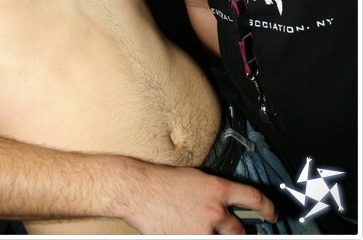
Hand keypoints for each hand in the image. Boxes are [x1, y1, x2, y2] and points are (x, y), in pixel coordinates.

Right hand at [123, 164, 276, 234]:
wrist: (140, 190)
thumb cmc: (163, 181)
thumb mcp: (195, 178)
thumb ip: (214, 192)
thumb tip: (225, 204)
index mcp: (217, 189)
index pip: (253, 198)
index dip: (268, 207)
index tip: (273, 214)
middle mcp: (214, 210)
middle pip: (239, 230)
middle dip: (238, 232)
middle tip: (234, 231)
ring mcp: (202, 230)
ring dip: (213, 236)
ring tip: (200, 227)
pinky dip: (195, 236)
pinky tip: (185, 230)